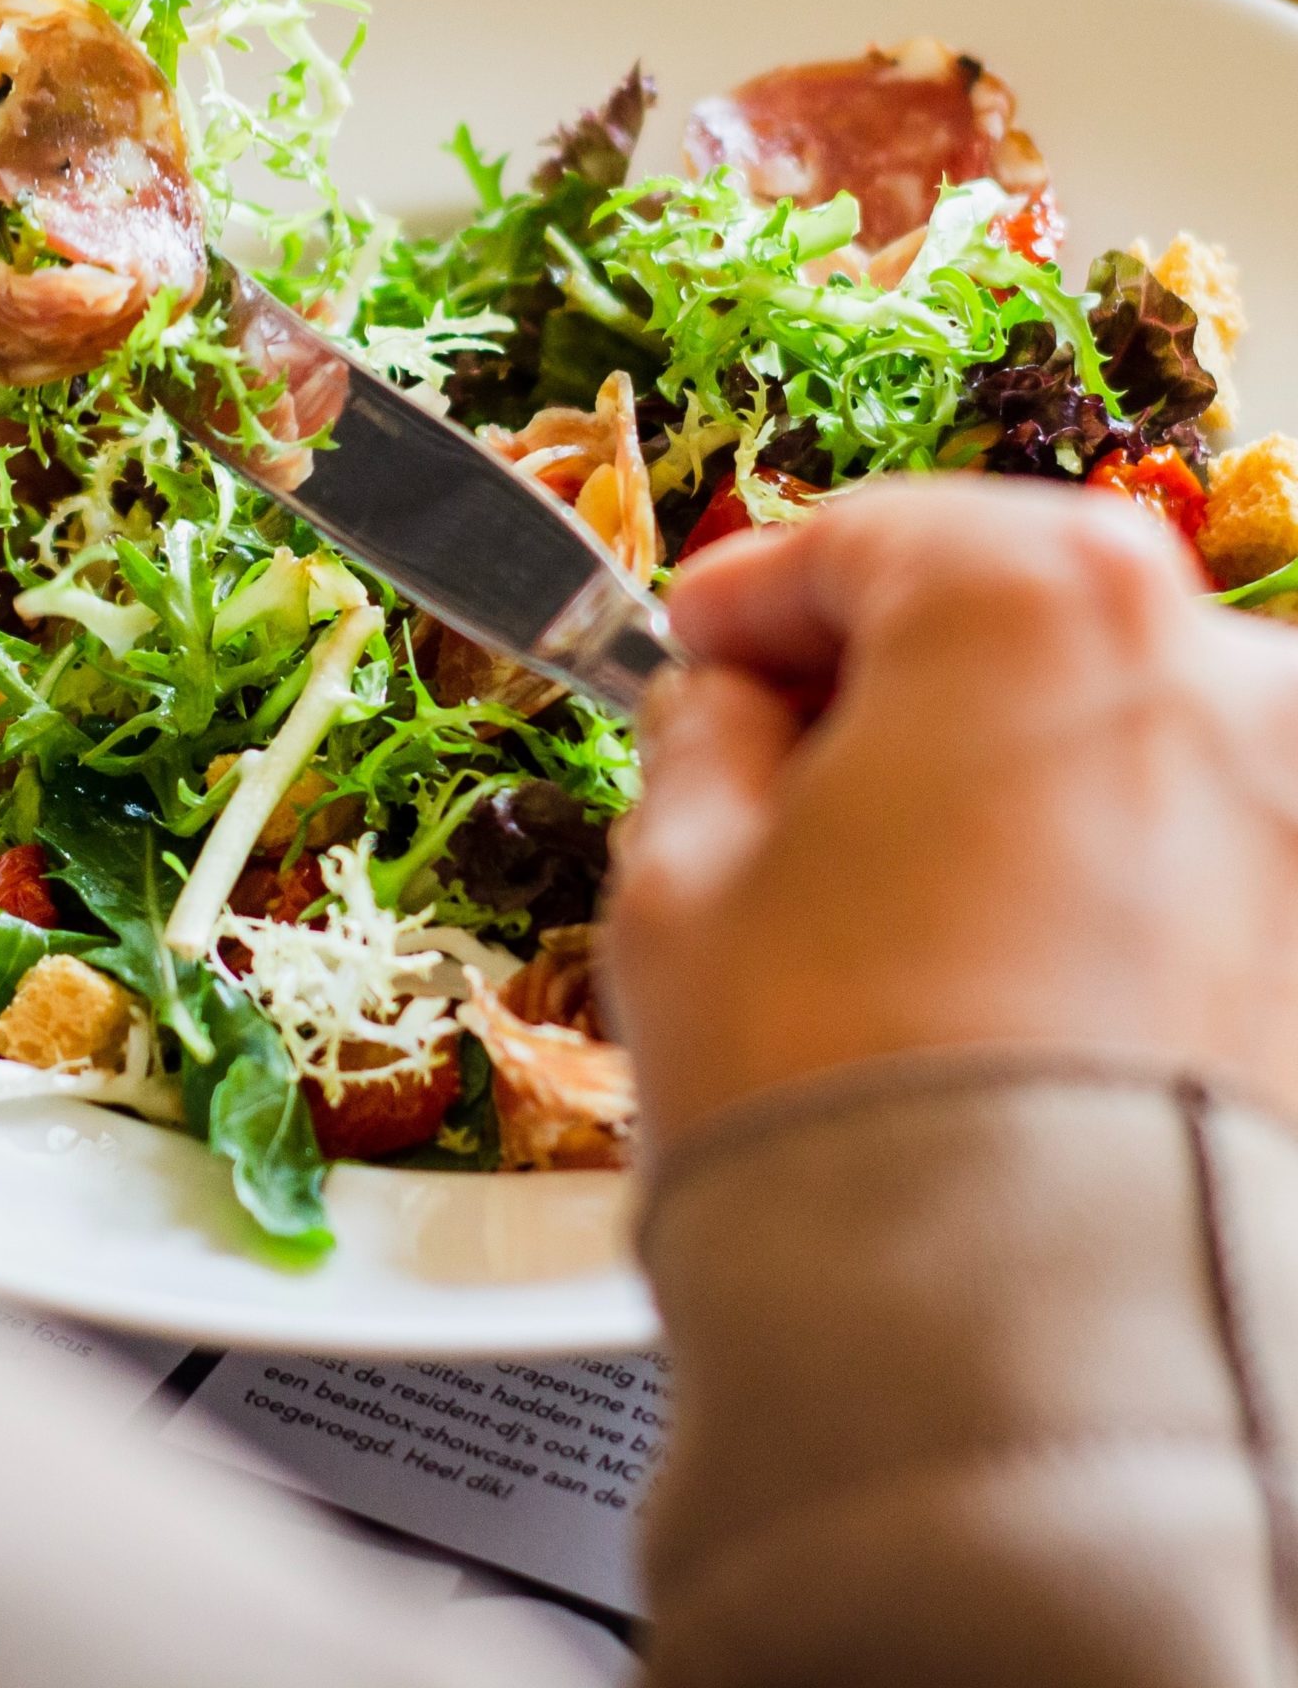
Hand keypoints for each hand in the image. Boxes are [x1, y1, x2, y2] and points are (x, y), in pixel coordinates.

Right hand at [606, 476, 1297, 1153]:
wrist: (1020, 1360)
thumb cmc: (839, 1098)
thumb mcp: (680, 880)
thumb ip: (700, 741)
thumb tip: (730, 712)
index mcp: (1035, 603)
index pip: (867, 537)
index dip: (751, 594)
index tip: (695, 647)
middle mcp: (1217, 676)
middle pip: (1010, 618)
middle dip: (885, 678)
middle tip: (774, 765)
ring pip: (1110, 737)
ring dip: (995, 775)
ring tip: (883, 898)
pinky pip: (1188, 855)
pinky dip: (1091, 874)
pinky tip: (990, 969)